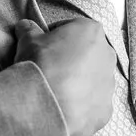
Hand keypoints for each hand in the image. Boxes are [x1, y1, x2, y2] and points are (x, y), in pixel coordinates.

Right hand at [13, 18, 116, 135]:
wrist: (45, 104)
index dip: (54, 37)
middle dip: (70, 60)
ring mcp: (110, 84)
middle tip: (49, 69)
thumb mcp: (28, 40)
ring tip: (55, 91)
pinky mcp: (106, 109)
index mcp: (92, 31)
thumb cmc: (41, 63)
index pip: (71, 29)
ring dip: (78, 83)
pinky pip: (93, 104)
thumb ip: (29, 30)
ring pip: (92, 80)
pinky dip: (80, 105)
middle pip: (86, 54)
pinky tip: (63, 107)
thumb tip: (25, 26)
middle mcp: (107, 54)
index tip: (42, 47)